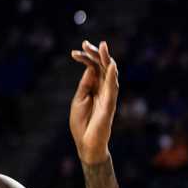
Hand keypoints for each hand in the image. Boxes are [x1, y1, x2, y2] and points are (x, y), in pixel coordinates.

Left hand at [68, 41, 118, 163]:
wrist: (86, 143)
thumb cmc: (82, 123)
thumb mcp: (79, 99)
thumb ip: (86, 84)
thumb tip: (90, 67)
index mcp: (95, 88)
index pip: (93, 68)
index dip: (86, 58)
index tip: (74, 53)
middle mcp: (104, 90)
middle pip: (102, 67)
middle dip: (96, 54)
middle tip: (86, 44)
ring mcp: (108, 96)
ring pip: (110, 74)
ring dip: (106, 60)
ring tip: (102, 47)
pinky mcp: (110, 105)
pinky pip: (113, 88)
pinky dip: (112, 76)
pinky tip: (111, 65)